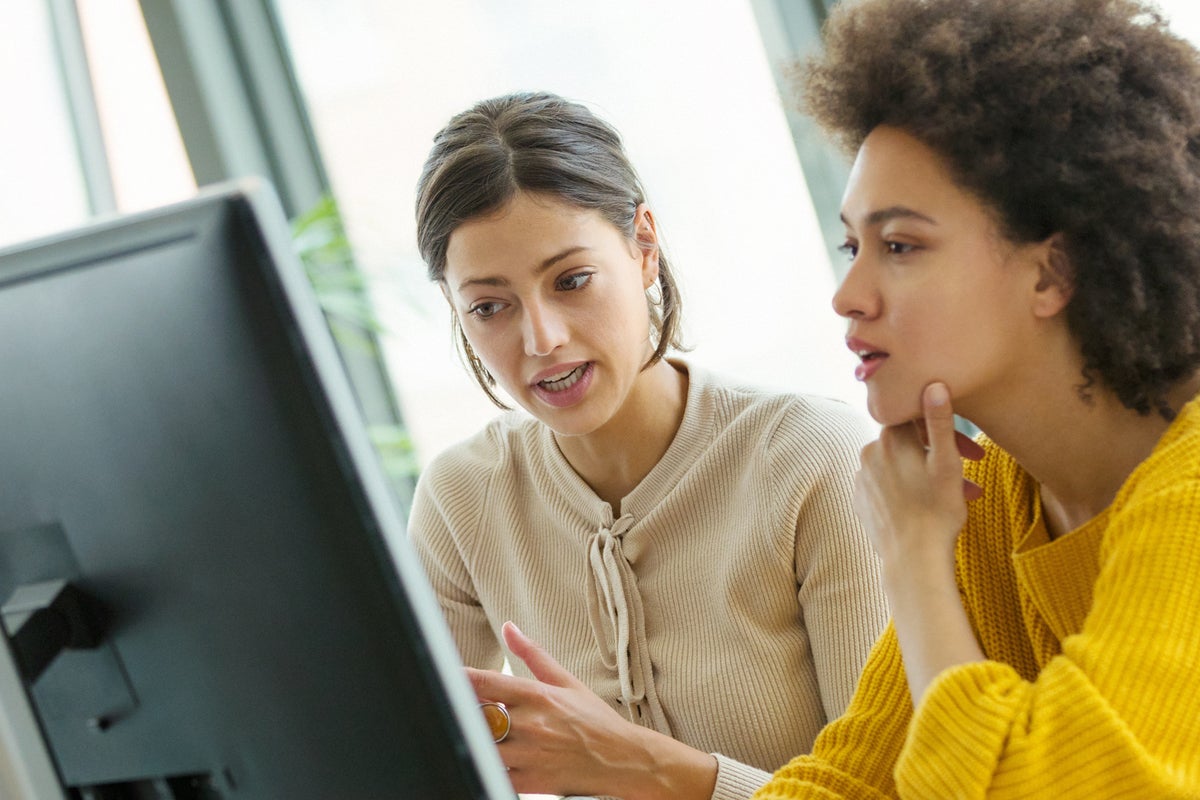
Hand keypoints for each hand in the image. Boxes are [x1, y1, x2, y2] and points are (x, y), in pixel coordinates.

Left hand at [467, 622, 658, 797]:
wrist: (622, 758)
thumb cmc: (595, 720)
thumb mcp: (566, 681)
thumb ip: (533, 654)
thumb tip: (509, 627)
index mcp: (537, 695)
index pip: (486, 682)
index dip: (459, 678)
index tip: (444, 675)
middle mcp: (530, 723)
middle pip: (478, 715)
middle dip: (465, 711)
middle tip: (456, 707)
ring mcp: (529, 753)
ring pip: (482, 746)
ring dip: (473, 738)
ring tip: (469, 733)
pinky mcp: (531, 781)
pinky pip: (495, 775)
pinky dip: (484, 766)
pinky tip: (482, 758)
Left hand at [855, 382, 984, 571]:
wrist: (913, 559)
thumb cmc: (936, 511)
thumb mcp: (946, 463)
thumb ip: (939, 422)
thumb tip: (933, 384)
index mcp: (890, 439)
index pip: (915, 418)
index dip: (943, 430)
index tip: (969, 450)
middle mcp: (868, 453)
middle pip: (908, 443)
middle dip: (940, 456)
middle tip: (972, 475)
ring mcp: (862, 478)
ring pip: (900, 466)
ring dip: (927, 475)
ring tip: (957, 497)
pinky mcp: (860, 500)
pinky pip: (887, 485)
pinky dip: (907, 490)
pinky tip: (926, 506)